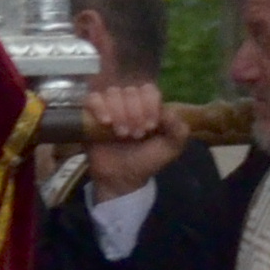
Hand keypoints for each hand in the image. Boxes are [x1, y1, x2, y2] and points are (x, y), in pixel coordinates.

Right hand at [81, 76, 185, 198]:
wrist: (121, 179)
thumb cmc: (146, 161)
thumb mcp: (170, 148)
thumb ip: (179, 130)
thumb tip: (168, 112)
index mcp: (148, 105)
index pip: (149, 90)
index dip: (150, 105)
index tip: (150, 126)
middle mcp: (128, 102)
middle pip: (130, 91)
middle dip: (134, 113)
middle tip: (136, 135)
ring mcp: (109, 106)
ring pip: (112, 93)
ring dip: (119, 112)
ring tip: (122, 134)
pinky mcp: (90, 114)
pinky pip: (92, 99)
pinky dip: (99, 107)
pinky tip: (106, 122)